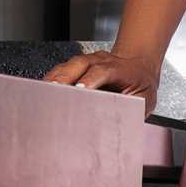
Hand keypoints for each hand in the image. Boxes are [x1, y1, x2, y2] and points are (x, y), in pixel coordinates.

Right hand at [43, 51, 159, 115]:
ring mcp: (88, 61)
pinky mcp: (77, 66)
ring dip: (53, 80)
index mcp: (120, 68)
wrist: (139, 65)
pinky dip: (51, 81)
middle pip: (79, 65)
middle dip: (64, 79)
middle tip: (52, 93)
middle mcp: (101, 61)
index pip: (103, 71)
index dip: (91, 79)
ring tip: (40, 95)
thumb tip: (117, 125)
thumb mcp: (144, 99)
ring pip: (67, 66)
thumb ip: (132, 109)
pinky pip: (61, 70)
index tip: (80, 90)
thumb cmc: (141, 85)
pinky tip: (41, 92)